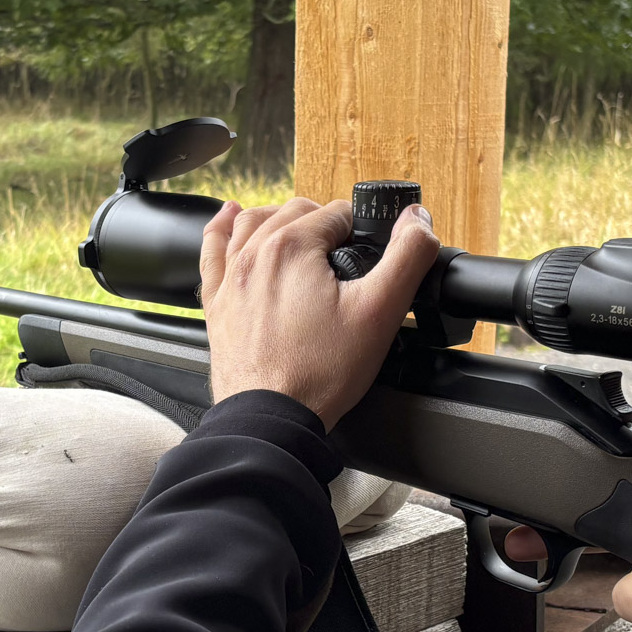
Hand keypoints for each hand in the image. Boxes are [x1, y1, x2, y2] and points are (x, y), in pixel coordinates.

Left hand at [200, 197, 441, 430]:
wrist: (271, 419)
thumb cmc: (319, 372)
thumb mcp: (380, 312)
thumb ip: (406, 258)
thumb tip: (418, 219)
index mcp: (292, 246)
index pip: (337, 213)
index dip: (360, 230)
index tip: (369, 253)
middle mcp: (254, 253)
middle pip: (296, 212)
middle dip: (325, 224)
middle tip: (346, 255)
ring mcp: (231, 277)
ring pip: (253, 222)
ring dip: (280, 217)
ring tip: (303, 231)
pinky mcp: (217, 302)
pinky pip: (212, 249)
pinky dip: (222, 228)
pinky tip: (230, 217)